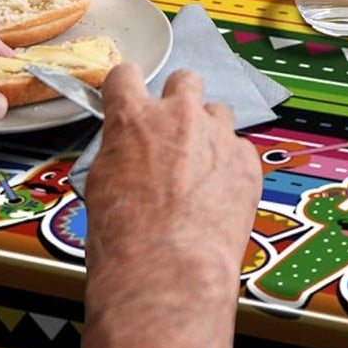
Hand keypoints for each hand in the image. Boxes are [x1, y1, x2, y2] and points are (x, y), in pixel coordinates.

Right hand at [82, 67, 261, 327]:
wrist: (168, 272)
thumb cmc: (126, 241)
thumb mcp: (101, 184)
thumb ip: (122, 149)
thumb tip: (130, 147)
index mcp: (133, 119)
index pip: (126, 75)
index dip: (126, 86)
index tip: (129, 94)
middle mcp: (178, 117)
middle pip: (185, 80)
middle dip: (179, 99)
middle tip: (173, 130)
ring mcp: (217, 136)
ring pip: (217, 113)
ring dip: (208, 133)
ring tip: (198, 172)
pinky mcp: (246, 161)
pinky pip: (239, 149)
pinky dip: (229, 166)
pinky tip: (217, 197)